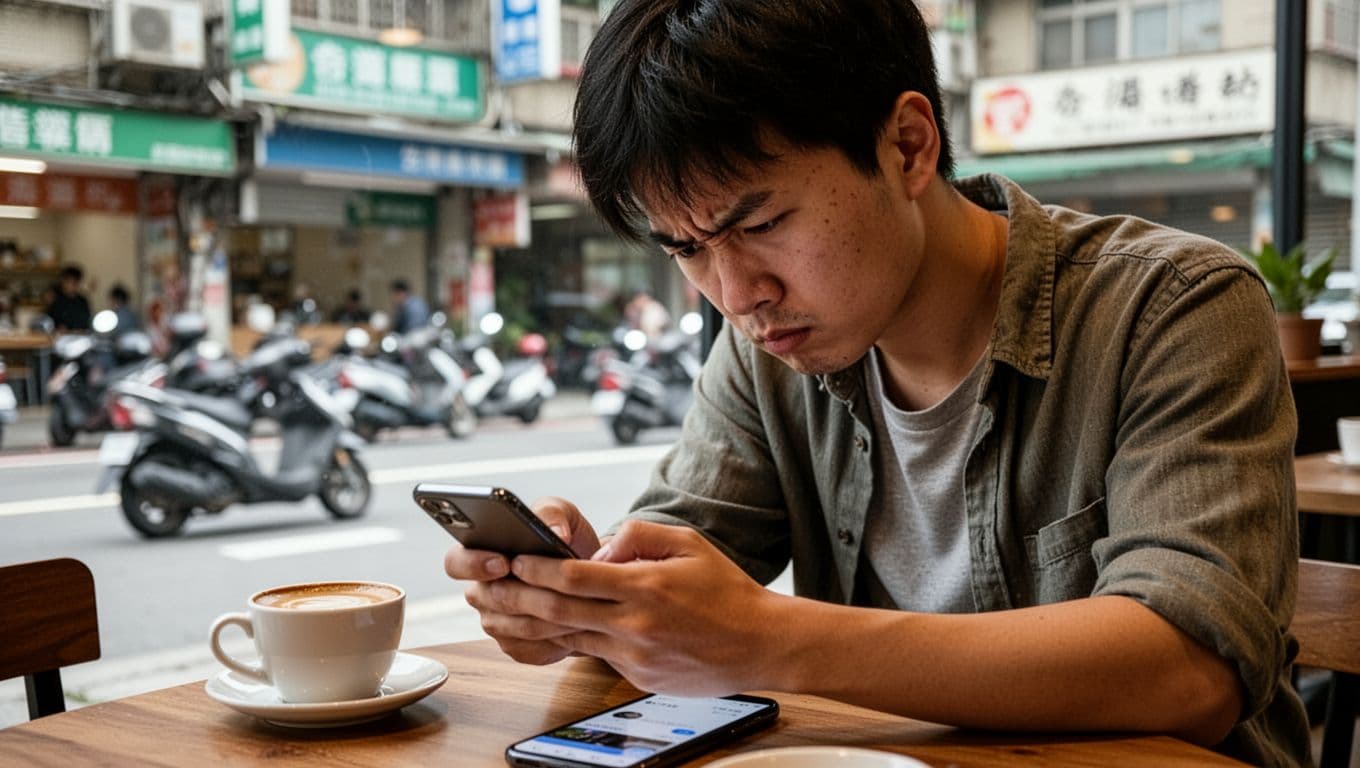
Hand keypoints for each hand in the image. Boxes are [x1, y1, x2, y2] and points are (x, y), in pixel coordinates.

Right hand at [444, 496, 600, 664]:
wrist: (592, 579)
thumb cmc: (567, 540)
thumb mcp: (562, 516)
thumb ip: (553, 513)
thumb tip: (555, 533)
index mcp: (480, 554)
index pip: (456, 562)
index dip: (474, 564)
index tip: (503, 561)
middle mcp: (482, 591)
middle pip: (483, 598)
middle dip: (518, 592)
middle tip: (546, 587)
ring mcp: (496, 622)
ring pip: (512, 625)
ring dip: (545, 614)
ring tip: (575, 603)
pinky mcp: (517, 647)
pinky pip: (530, 648)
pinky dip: (554, 638)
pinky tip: (576, 625)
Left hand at [506, 519, 785, 695]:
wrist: (760, 644)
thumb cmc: (726, 589)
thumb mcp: (689, 543)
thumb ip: (641, 535)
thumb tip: (602, 545)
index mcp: (645, 586)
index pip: (576, 576)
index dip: (538, 567)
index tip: (514, 558)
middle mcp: (635, 623)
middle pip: (559, 611)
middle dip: (518, 597)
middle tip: (487, 586)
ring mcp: (634, 654)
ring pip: (568, 638)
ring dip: (529, 624)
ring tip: (499, 610)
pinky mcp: (637, 675)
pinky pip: (594, 654)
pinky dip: (565, 641)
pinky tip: (543, 631)